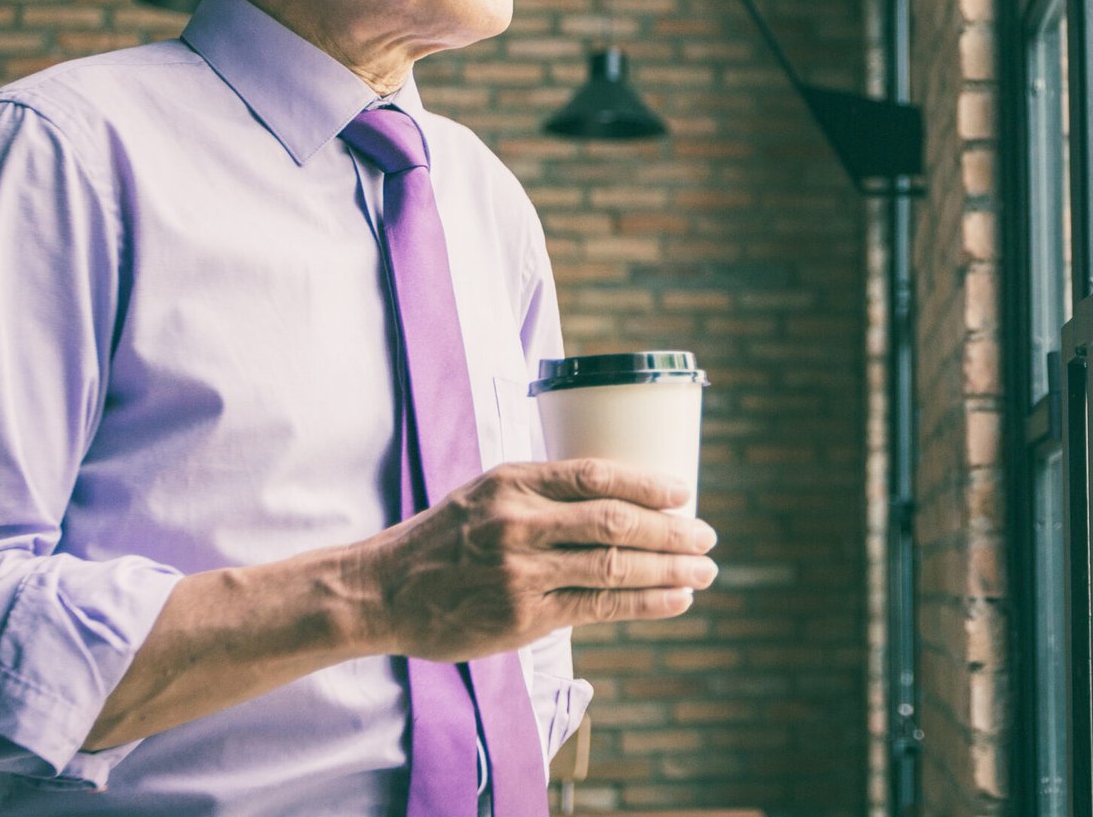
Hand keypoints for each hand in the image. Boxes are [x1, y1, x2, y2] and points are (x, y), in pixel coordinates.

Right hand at [353, 458, 718, 662]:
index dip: (647, 483)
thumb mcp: (485, 493)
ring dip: (670, 569)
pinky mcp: (522, 617)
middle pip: (615, 523)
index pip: (595, 475)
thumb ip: (541, 492)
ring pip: (614, 567)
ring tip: (705, 570)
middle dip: (672, 530)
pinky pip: (598, 607)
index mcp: (512, 482)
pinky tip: (675, 599)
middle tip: (707, 535)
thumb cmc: (444, 538)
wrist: (384, 590)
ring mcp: (521, 573)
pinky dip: (645, 602)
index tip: (684, 492)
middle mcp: (518, 523)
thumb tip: (615, 495)